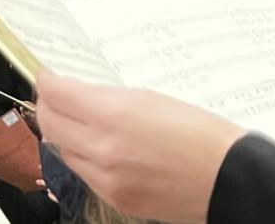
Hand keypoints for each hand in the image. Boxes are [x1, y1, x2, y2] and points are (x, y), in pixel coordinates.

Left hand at [34, 71, 241, 223]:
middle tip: (55, 95)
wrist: (227, 178)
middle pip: (51, 124)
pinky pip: (84, 174)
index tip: (48, 76)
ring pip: (63, 151)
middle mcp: (104, 150)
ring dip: (64, 133)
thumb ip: (107, 96)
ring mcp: (107, 179)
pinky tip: (98, 147)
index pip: (56, 95)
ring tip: (77, 120)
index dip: (47, 82)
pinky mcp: (115, 199)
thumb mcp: (150, 98)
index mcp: (113, 116)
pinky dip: (83, 157)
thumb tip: (78, 93)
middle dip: (48, 106)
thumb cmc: (200, 133)